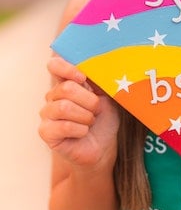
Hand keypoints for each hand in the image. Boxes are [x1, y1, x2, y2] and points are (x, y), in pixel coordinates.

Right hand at [39, 55, 119, 169]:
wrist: (103, 147)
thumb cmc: (104, 119)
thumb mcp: (107, 95)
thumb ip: (99, 79)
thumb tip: (101, 62)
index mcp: (66, 82)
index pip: (55, 65)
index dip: (67, 68)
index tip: (83, 77)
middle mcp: (53, 96)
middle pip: (66, 88)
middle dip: (89, 101)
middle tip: (96, 110)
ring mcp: (47, 114)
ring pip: (64, 107)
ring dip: (86, 116)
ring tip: (90, 121)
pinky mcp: (46, 132)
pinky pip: (64, 126)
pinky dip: (81, 129)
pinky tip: (83, 132)